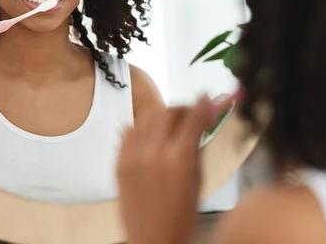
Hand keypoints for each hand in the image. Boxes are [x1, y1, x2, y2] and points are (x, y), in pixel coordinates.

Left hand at [117, 92, 239, 243]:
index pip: (192, 118)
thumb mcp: (198, 179)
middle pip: (168, 111)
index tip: (206, 96)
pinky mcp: (119, 162)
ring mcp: (132, 156)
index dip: (202, 103)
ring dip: (162, 114)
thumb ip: (199, 145)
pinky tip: (151, 134)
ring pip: (147, 117)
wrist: (153, 240)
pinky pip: (129, 131)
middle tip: (190, 113)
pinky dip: (142, 127)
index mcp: (179, 158)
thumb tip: (205, 119)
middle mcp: (154, 152)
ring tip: (171, 122)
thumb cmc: (183, 216)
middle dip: (182, 108)